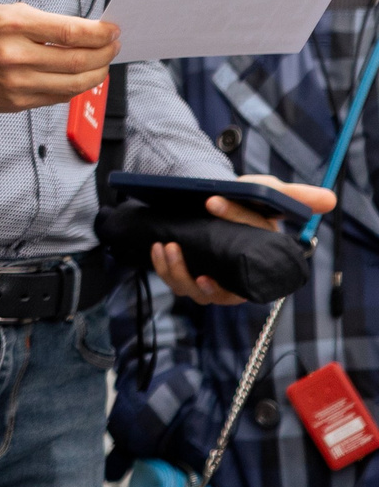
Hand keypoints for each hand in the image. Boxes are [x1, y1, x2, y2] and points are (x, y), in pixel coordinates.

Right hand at [0, 4, 118, 111]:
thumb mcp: (3, 12)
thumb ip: (44, 23)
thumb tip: (86, 34)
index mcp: (12, 24)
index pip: (72, 32)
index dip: (101, 33)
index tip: (113, 31)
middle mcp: (14, 55)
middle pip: (79, 61)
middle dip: (104, 54)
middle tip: (113, 47)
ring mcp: (14, 84)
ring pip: (73, 85)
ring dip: (95, 74)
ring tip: (100, 64)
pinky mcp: (13, 104)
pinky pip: (56, 98)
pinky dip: (73, 88)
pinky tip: (76, 77)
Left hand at [151, 175, 335, 304]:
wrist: (211, 200)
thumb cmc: (246, 200)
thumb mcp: (267, 193)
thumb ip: (294, 197)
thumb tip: (329, 200)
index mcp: (262, 263)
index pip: (252, 258)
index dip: (236, 226)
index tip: (213, 202)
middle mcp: (238, 277)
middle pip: (222, 293)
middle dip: (199, 280)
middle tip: (179, 249)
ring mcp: (213, 280)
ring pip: (195, 292)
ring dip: (176, 273)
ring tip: (166, 247)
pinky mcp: (190, 276)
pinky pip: (177, 283)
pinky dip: (165, 269)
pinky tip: (157, 248)